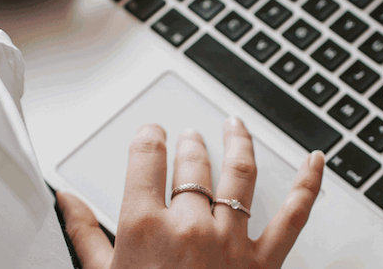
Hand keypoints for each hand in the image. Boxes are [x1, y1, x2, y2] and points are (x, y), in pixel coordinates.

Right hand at [57, 118, 325, 268]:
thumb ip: (85, 234)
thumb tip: (67, 199)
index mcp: (145, 227)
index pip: (147, 157)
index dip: (149, 137)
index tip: (151, 133)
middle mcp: (189, 226)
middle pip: (192, 163)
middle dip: (189, 144)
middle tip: (189, 136)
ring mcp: (230, 242)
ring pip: (239, 173)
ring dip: (237, 143)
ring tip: (233, 127)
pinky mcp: (263, 263)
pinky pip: (293, 217)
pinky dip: (307, 185)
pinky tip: (315, 161)